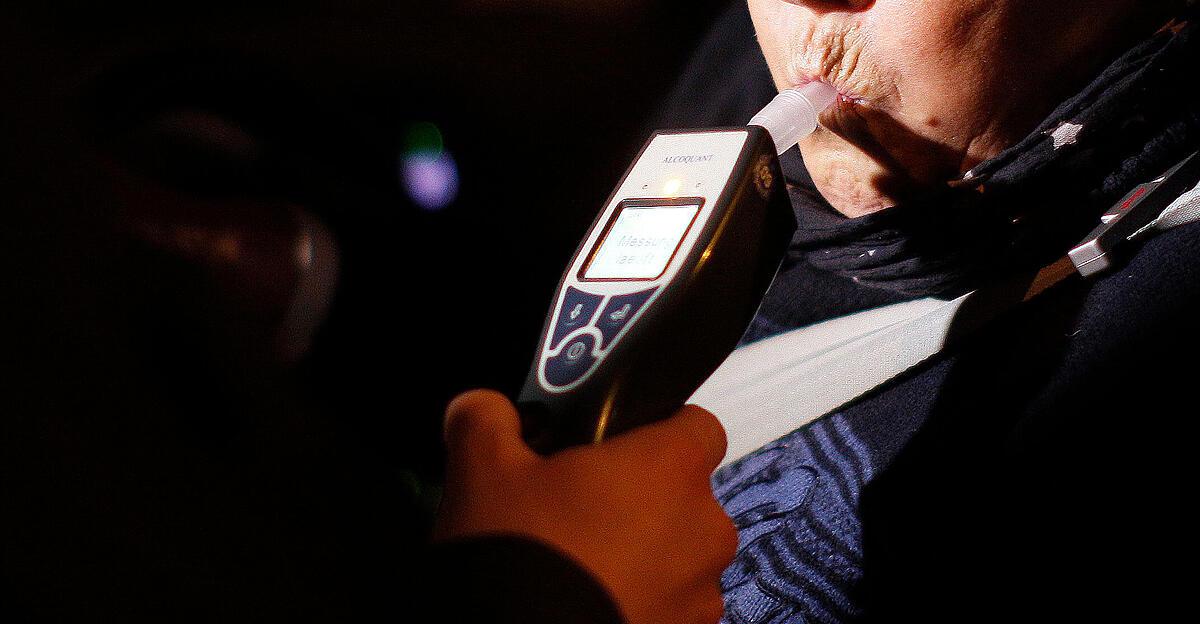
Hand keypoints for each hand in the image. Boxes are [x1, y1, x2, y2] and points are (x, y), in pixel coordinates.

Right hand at [434, 389, 736, 623]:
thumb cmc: (519, 555)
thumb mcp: (480, 468)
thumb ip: (487, 417)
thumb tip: (485, 409)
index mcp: (672, 467)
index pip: (697, 424)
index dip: (658, 427)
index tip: (615, 443)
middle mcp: (705, 527)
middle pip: (682, 494)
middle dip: (638, 497)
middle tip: (575, 508)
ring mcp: (701, 592)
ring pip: (676, 554)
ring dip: (641, 554)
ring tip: (578, 564)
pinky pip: (669, 605)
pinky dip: (639, 599)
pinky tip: (587, 603)